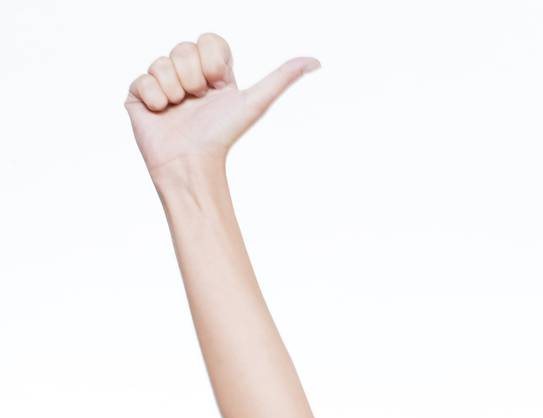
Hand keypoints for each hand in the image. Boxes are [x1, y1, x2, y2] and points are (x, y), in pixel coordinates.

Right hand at [124, 33, 319, 184]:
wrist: (191, 163)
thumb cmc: (223, 136)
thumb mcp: (255, 103)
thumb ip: (281, 79)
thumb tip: (315, 61)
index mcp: (213, 72)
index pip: (209, 40)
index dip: (213, 61)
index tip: (218, 85)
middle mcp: (188, 74)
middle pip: (183, 47)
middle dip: (194, 78)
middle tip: (197, 101)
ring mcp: (162, 83)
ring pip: (161, 61)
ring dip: (174, 90)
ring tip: (180, 110)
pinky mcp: (139, 95)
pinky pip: (141, 78)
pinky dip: (155, 98)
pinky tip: (162, 113)